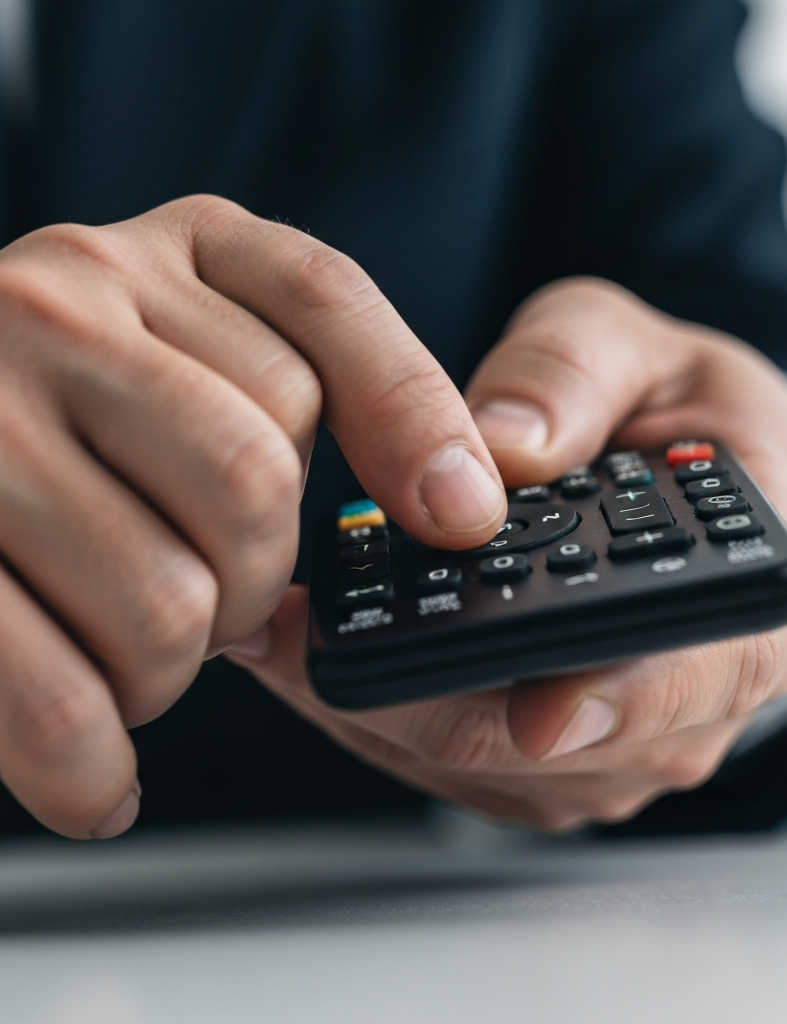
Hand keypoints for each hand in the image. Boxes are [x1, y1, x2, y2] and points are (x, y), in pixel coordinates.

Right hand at [0, 196, 506, 837]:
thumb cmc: (85, 412)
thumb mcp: (217, 354)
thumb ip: (340, 395)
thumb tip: (460, 508)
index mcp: (169, 248)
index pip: (323, 304)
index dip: (413, 419)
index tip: (462, 521)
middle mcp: (64, 301)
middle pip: (255, 477)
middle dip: (260, 581)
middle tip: (220, 602)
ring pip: (168, 598)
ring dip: (174, 669)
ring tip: (141, 652)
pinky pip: (51, 695)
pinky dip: (90, 763)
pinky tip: (101, 780)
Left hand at [229, 278, 786, 830]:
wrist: (710, 492)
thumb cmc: (689, 427)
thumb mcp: (641, 352)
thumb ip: (577, 373)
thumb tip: (506, 446)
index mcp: (748, 603)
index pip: (702, 675)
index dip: (620, 700)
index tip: (537, 705)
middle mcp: (685, 703)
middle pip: (557, 746)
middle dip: (430, 694)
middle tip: (315, 633)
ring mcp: (610, 745)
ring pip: (487, 768)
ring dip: (387, 710)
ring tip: (298, 631)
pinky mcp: (546, 760)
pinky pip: (454, 764)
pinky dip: (383, 715)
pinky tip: (329, 653)